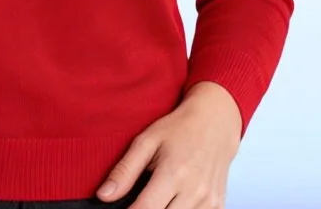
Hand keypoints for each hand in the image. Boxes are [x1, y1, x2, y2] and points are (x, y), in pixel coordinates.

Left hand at [96, 83, 242, 207]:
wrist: (215, 121)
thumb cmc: (179, 128)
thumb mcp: (146, 141)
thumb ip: (124, 170)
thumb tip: (103, 196)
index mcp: (173, 173)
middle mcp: (194, 191)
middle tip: (140, 200)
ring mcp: (209, 201)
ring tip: (157, 198)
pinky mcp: (218, 206)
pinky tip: (173, 201)